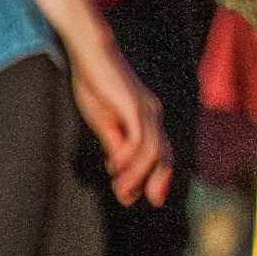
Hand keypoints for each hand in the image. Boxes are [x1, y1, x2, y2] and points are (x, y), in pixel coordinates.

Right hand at [66, 32, 174, 208]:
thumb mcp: (105, 122)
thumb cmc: (97, 85)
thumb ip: (115, 144)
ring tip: (119, 190)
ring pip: (151, 153)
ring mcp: (146, 110)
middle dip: (154, 182)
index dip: (155, 177)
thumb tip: (118, 170)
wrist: (92, 54)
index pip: (159, 154)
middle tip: (136, 201)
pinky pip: (139, 138)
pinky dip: (129, 157)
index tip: (140, 197)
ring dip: (136, 175)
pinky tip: (115, 168)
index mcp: (148, 119)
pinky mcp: (134, 106)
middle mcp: (153, 115)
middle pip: (164, 156)